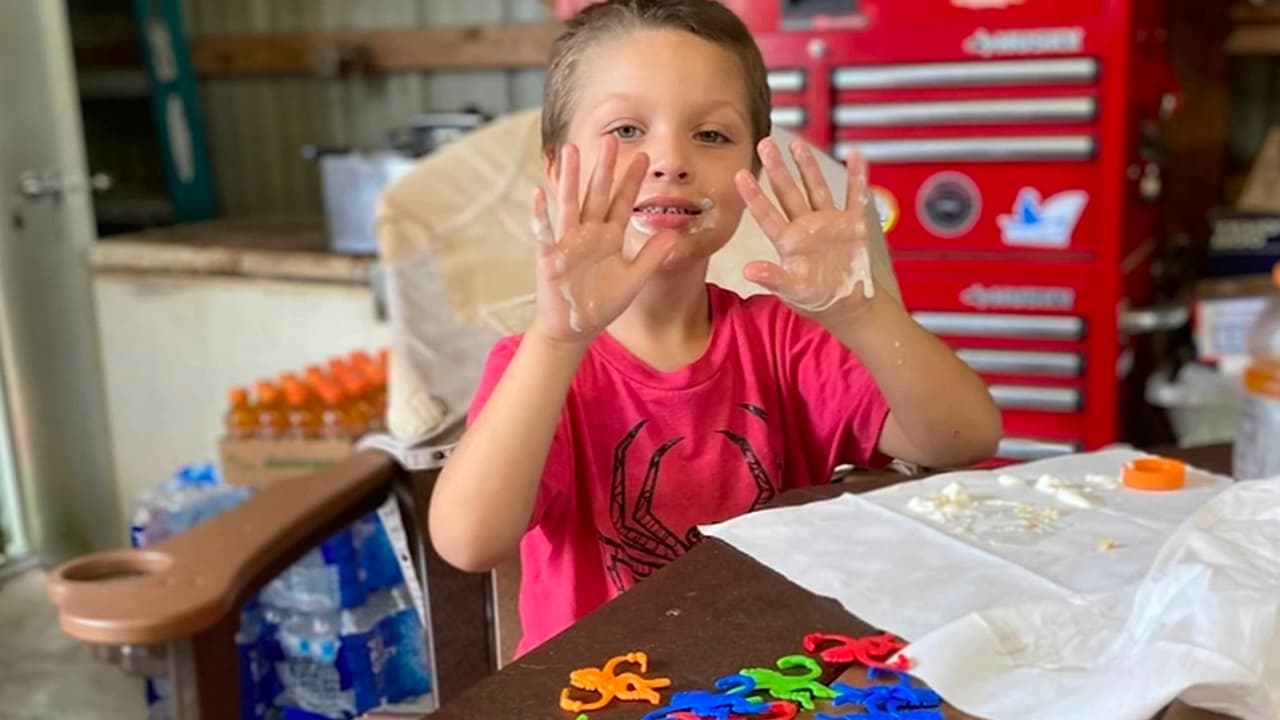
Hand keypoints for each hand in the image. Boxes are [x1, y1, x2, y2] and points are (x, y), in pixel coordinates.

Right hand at [531, 136, 677, 343]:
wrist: (574, 328)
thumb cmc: (601, 304)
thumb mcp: (633, 280)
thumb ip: (651, 257)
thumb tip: (675, 234)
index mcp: (609, 237)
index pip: (622, 202)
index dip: (632, 181)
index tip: (645, 157)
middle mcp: (588, 234)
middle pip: (596, 194)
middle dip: (604, 168)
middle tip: (612, 139)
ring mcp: (567, 243)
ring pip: (570, 204)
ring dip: (570, 178)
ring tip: (570, 150)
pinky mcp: (549, 257)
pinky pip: (545, 233)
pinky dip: (541, 215)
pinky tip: (538, 193)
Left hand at [734, 138, 875, 316]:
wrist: (847, 306)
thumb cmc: (816, 300)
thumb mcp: (792, 291)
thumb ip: (773, 278)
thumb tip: (748, 271)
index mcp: (788, 243)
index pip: (766, 215)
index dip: (754, 196)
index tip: (740, 174)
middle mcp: (805, 228)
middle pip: (788, 193)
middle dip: (777, 168)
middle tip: (765, 143)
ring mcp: (829, 224)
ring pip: (816, 189)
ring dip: (808, 167)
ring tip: (797, 144)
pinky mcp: (852, 225)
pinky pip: (855, 197)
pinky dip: (857, 178)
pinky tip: (854, 156)